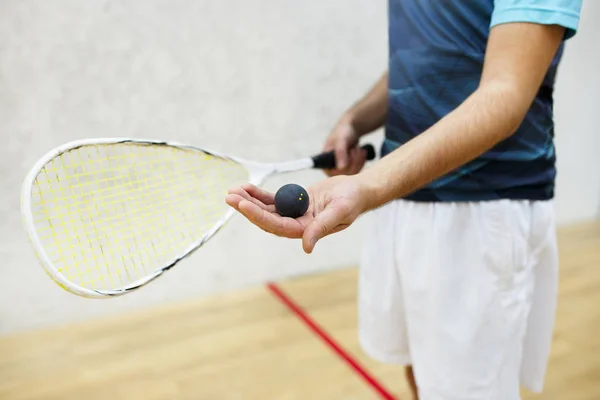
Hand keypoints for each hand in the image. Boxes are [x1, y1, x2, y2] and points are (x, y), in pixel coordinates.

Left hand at [225, 175, 370, 253]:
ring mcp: (295, 214)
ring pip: (267, 209)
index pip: (277, 225)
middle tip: (230, 197)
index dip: (259, 216)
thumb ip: (321, 228)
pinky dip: (259, 194)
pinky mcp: (294, 202)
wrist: (358, 190)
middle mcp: (298, 225)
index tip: (243, 205)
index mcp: (307, 230)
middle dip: (247, 208)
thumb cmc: (353, 201)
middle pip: (267, 219)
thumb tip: (306, 247)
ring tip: (232, 191)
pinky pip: (273, 200)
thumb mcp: (339, 212)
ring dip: (249, 201)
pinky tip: (247, 188)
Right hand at [322, 116, 367, 176]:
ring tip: (357, 148)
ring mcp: (340, 170)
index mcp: (324, 162)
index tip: (350, 153)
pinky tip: (361, 151)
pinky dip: (361, 161)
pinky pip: (358, 171)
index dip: (343, 167)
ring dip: (358, 160)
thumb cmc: (343, 132)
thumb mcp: (341, 140)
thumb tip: (341, 168)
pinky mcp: (349, 169)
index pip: (332, 173)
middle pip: (345, 174)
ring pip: (353, 173)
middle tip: (354, 148)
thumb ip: (340, 152)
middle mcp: (331, 168)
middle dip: (353, 160)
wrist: (350, 129)